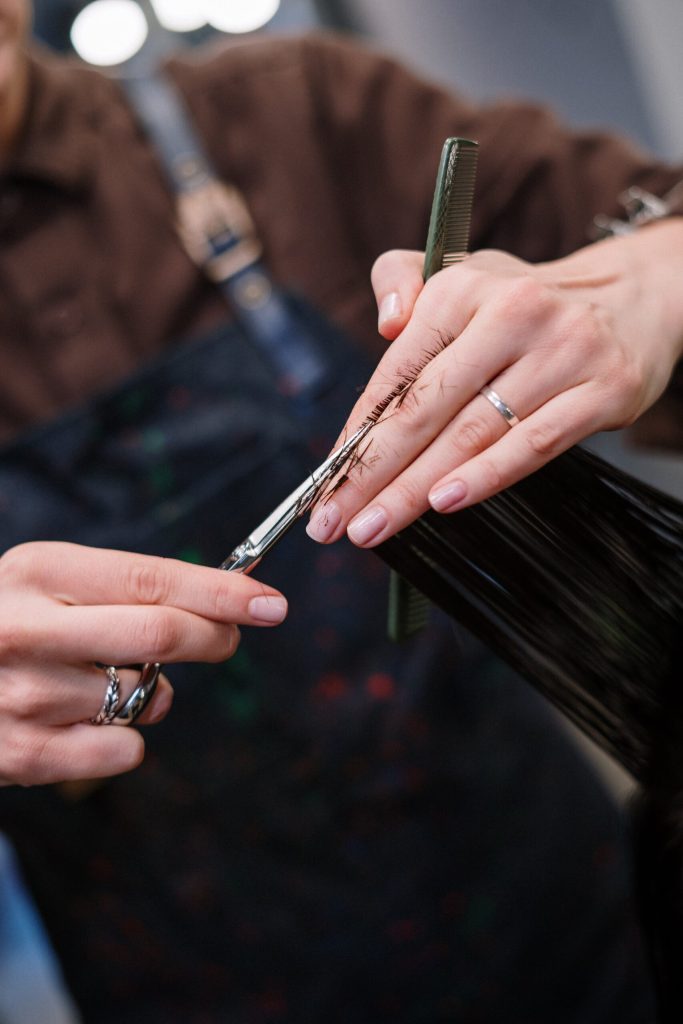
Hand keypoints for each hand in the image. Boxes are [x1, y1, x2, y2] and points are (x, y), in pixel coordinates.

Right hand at [0, 541, 287, 785]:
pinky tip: (84, 721)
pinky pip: (124, 750)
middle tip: (228, 640)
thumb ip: (125, 589)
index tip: (271, 603)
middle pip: (159, 635)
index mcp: (38, 571)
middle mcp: (25, 629)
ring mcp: (22, 695)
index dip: (221, 592)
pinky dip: (126, 739)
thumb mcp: (50, 581)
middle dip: (213, 637)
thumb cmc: (11, 621)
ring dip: (153, 691)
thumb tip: (225, 602)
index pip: (150, 579)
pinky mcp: (21, 754)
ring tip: (105, 680)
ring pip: (144, 696)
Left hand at [306, 218, 682, 547]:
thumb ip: (403, 280)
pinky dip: (486, 477)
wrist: (633, 297)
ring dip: (414, 489)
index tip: (323, 481)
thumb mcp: (462, 272)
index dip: (356, 434)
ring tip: (373, 526)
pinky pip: (533, 445)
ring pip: (473, 434)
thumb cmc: (524, 300)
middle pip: (426, 410)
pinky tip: (444, 503)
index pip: (397, 373)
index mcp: (464, 288)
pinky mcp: (601, 391)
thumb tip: (386, 325)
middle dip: (372, 473)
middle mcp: (512, 314)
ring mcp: (561, 353)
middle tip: (332, 521)